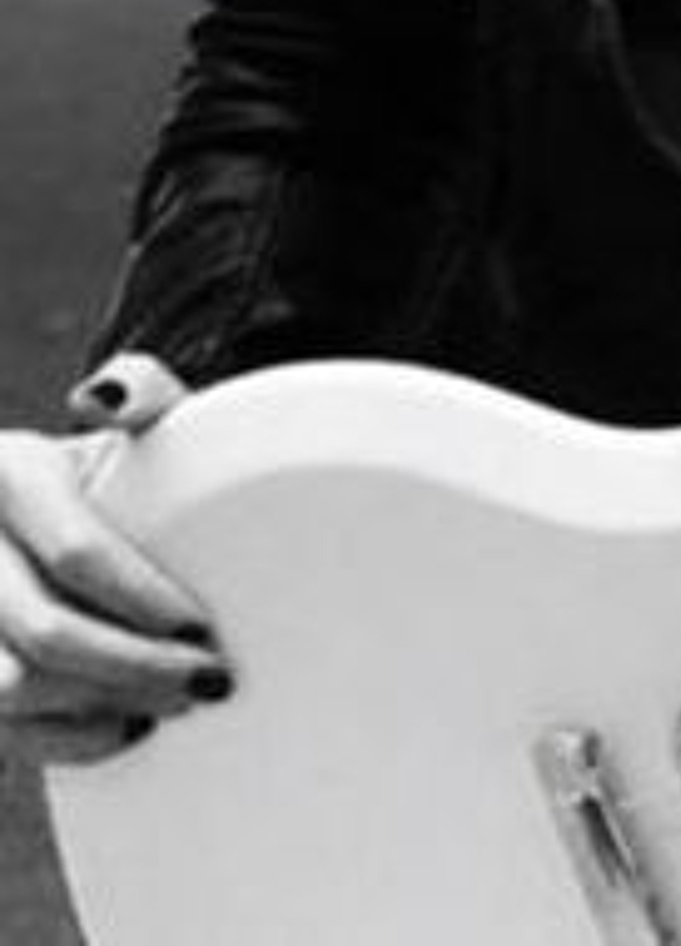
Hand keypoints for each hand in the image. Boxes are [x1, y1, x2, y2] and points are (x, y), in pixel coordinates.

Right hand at [0, 355, 229, 766]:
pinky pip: (5, 728)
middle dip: (134, 665)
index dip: (143, 599)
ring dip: (100, 705)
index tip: (203, 627)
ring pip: (11, 690)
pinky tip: (129, 726)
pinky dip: (68, 739)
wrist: (22, 516)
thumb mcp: (119, 426)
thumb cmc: (99, 472)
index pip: (76, 553)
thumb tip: (106, 397)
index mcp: (10, 476)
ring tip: (175, 702)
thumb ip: (140, 394)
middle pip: (45, 633)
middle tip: (207, 680)